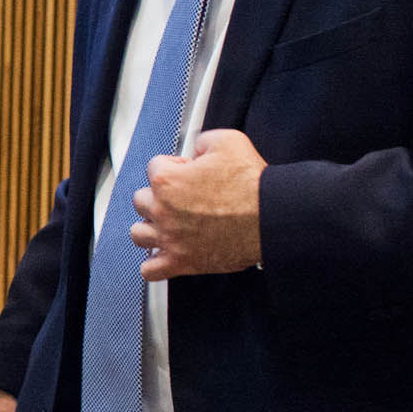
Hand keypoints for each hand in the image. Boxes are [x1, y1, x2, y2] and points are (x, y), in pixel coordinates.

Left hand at [129, 128, 264, 279]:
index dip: (174, 167)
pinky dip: (154, 265)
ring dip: (151, 228)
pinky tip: (165, 255)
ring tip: (169, 225)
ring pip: (139, 234)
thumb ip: (202, 141)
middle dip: (160, 196)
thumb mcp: (228, 141)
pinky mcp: (182, 262)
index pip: (154, 167)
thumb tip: (195, 150)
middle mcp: (163, 210)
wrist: (273, 217)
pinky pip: (150, 270)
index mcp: (168, 181)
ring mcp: (170, 238)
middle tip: (183, 199)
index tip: (189, 173)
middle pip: (142, 200)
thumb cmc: (253, 184)